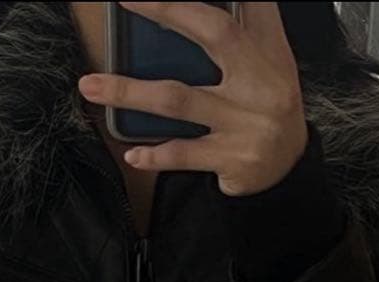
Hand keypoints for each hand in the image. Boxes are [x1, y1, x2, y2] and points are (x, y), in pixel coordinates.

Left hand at [77, 1, 308, 195]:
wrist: (288, 169)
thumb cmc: (265, 104)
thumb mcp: (269, 58)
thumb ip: (247, 21)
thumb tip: (205, 2)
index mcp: (269, 50)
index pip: (242, 4)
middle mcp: (261, 81)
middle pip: (214, 33)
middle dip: (167, 10)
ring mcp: (246, 122)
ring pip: (179, 99)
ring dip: (130, 92)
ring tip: (90, 85)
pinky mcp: (232, 159)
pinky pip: (184, 154)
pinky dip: (155, 155)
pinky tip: (132, 153)